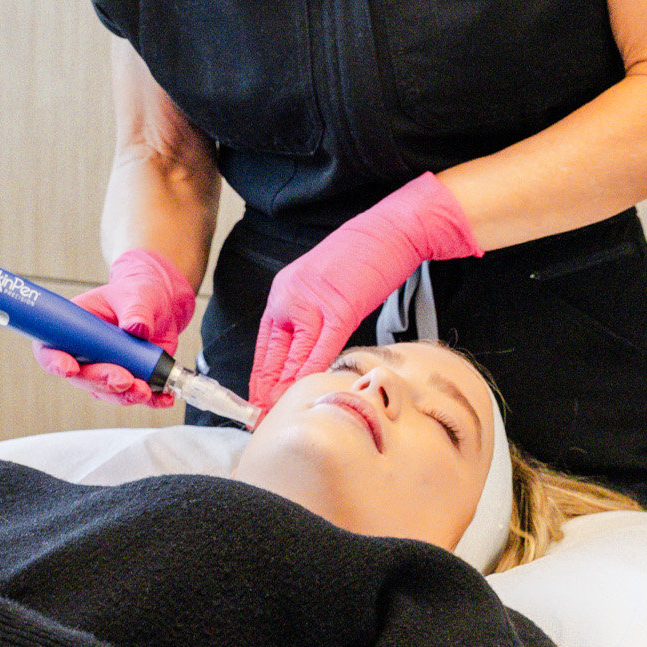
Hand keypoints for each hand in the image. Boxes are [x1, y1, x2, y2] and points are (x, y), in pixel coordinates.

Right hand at [33, 247, 195, 409]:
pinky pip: (134, 396)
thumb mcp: (137, 294)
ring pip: (106, 392)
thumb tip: (136, 327)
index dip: (54, 361)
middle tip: (124, 379)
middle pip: (80, 377)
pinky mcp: (128, 380)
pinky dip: (150, 400)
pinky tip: (162, 396)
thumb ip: (135, 309)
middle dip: (101, 381)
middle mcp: (85, 352)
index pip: (50, 348)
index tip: (70, 368)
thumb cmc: (140, 294)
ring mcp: (105, 369)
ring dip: (125, 395)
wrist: (163, 306)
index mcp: (74, 326)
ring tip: (146, 389)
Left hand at [249, 174, 480, 406]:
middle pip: (274, 352)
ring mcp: (314, 302)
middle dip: (266, 387)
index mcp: (284, 293)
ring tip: (277, 412)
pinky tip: (305, 389)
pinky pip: (322, 346)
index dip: (260, 375)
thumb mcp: (327, 291)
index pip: (266, 343)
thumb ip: (312, 322)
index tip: (256, 400)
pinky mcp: (340, 307)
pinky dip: (312, 370)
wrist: (390, 232)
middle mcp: (291, 296)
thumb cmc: (363, 259)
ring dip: (286, 386)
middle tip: (260, 415)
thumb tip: (306, 358)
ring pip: (295, 354)